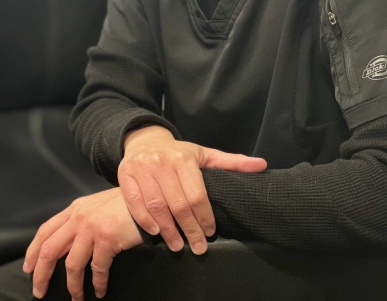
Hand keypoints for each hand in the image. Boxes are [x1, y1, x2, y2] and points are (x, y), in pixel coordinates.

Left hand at [23, 187, 142, 300]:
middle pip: (50, 249)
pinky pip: (97, 268)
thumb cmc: (124, 204)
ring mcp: (91, 227)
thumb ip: (81, 220)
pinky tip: (100, 290)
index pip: (45, 231)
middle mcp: (79, 217)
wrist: (146, 197)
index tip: (28, 268)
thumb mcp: (96, 206)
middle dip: (41, 275)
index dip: (33, 252)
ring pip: (71, 265)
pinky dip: (97, 283)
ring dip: (72, 287)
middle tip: (39, 291)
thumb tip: (67, 245)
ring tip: (76, 298)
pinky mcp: (107, 238)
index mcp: (74, 209)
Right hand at [118, 125, 266, 254]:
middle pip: (177, 204)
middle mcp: (161, 162)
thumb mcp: (204, 154)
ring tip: (177, 245)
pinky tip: (155, 232)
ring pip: (156, 206)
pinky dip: (144, 220)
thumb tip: (261, 165)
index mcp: (183, 158)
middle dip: (189, 229)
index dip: (204, 217)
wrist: (145, 140)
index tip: (210, 232)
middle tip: (197, 246)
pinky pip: (134, 203)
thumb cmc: (177, 152)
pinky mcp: (125, 175)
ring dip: (167, 230)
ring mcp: (142, 168)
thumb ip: (231, 162)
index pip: (196, 194)